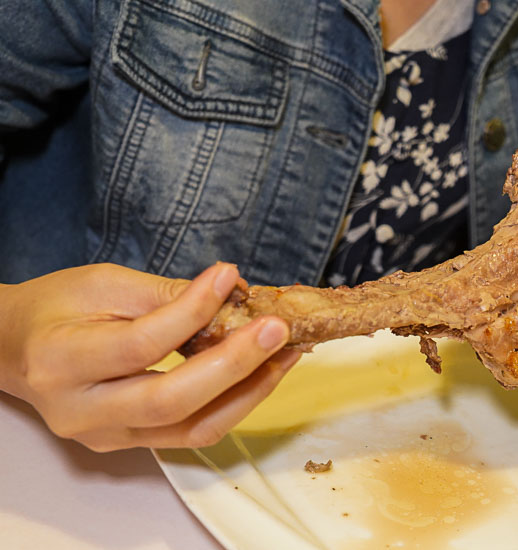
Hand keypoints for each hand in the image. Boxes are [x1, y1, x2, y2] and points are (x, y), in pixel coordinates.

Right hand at [0, 263, 298, 451]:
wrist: (16, 349)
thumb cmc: (57, 309)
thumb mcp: (102, 284)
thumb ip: (164, 294)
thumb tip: (230, 288)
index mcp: (61, 360)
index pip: (140, 344)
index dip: (191, 312)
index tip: (230, 278)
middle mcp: (81, 410)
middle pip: (170, 401)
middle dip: (234, 365)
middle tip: (277, 329)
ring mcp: (107, 436)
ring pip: (192, 427)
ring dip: (249, 390)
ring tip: (286, 352)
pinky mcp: (131, 444)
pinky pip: (194, 431)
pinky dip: (235, 402)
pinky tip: (264, 370)